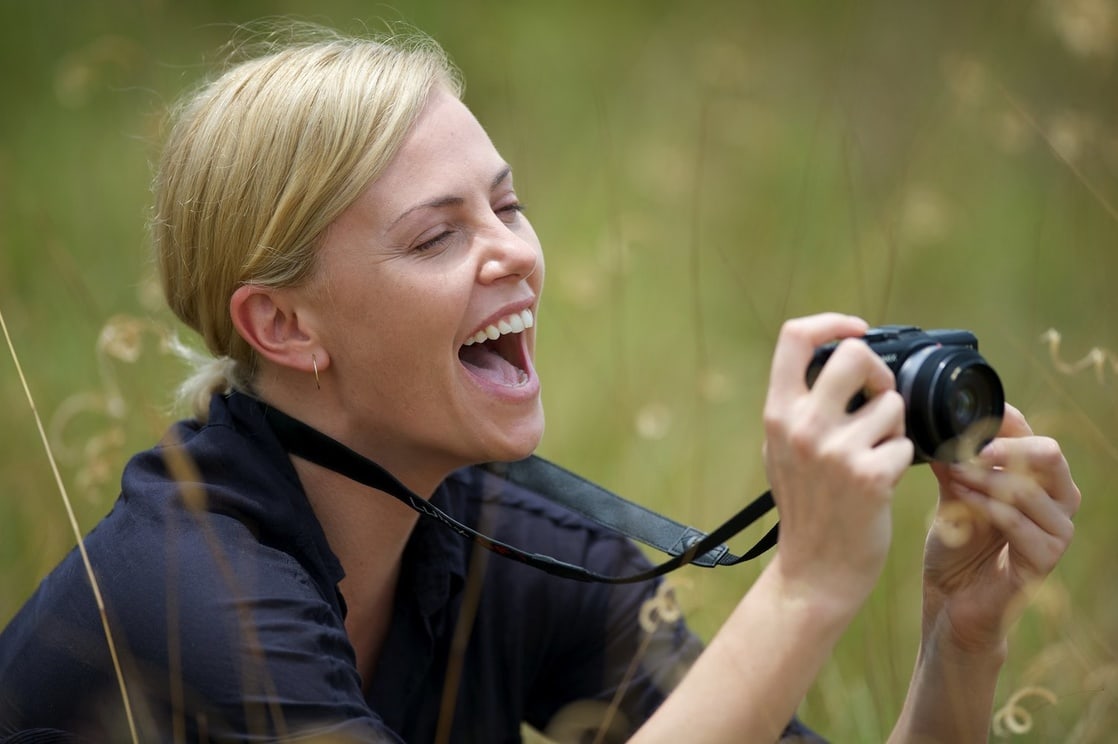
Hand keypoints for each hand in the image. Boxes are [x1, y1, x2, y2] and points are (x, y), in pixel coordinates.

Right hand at [762, 314, 913, 610]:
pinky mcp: (870, 476)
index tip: (856, 329)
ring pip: (892, 403)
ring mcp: (835, 451)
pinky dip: (903, 461)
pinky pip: (905, 444)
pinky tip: (883, 482)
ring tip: (877, 454)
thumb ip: (801, 407)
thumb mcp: (781, 449)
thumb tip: (835, 359)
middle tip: (880, 397)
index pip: (794, 336)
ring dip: (895, 426)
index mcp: (778, 413)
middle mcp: (802, 426)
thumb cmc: (806, 508)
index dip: (831, 322)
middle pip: (854, 354)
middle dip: (879, 371)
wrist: (816, 570)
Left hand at [922, 404, 1079, 653]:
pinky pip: (1017, 521)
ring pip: (1028, 487)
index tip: (961, 415)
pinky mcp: (1046, 558)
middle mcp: (1059, 501)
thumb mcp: (952, 497)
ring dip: (984, 479)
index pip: (1032, 435)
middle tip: (964, 448)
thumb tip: (939, 427)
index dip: (1002, 420)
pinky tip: (959, 500)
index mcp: (1040, 480)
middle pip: (1048, 453)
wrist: (951, 603)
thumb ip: (953, 466)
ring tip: (951, 477)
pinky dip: (984, 507)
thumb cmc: (955, 549)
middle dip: (1003, 447)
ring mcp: (1057, 530)